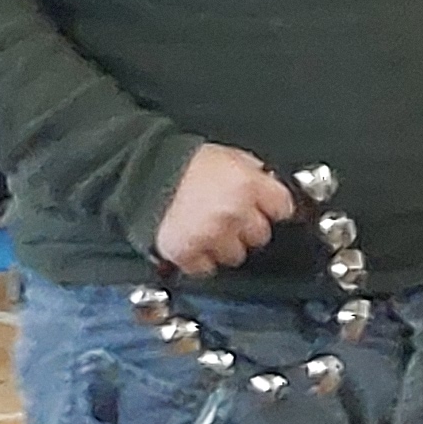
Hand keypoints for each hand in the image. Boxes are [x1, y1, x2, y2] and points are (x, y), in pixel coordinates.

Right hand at [152, 146, 295, 277]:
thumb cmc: (181, 162)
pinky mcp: (188, 253)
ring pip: (235, 255)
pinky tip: (193, 241)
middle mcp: (234, 212)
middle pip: (260, 235)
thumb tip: (269, 183)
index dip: (271, 208)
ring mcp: (211, 235)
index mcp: (248, 185)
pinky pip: (206, 268)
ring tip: (206, 227)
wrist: (139, 172)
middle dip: (246, 228)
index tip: (264, 208)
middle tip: (227, 215)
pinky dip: (199, 259)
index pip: (282, 208)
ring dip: (224, 245)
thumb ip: (253, 172)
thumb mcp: (226, 155)